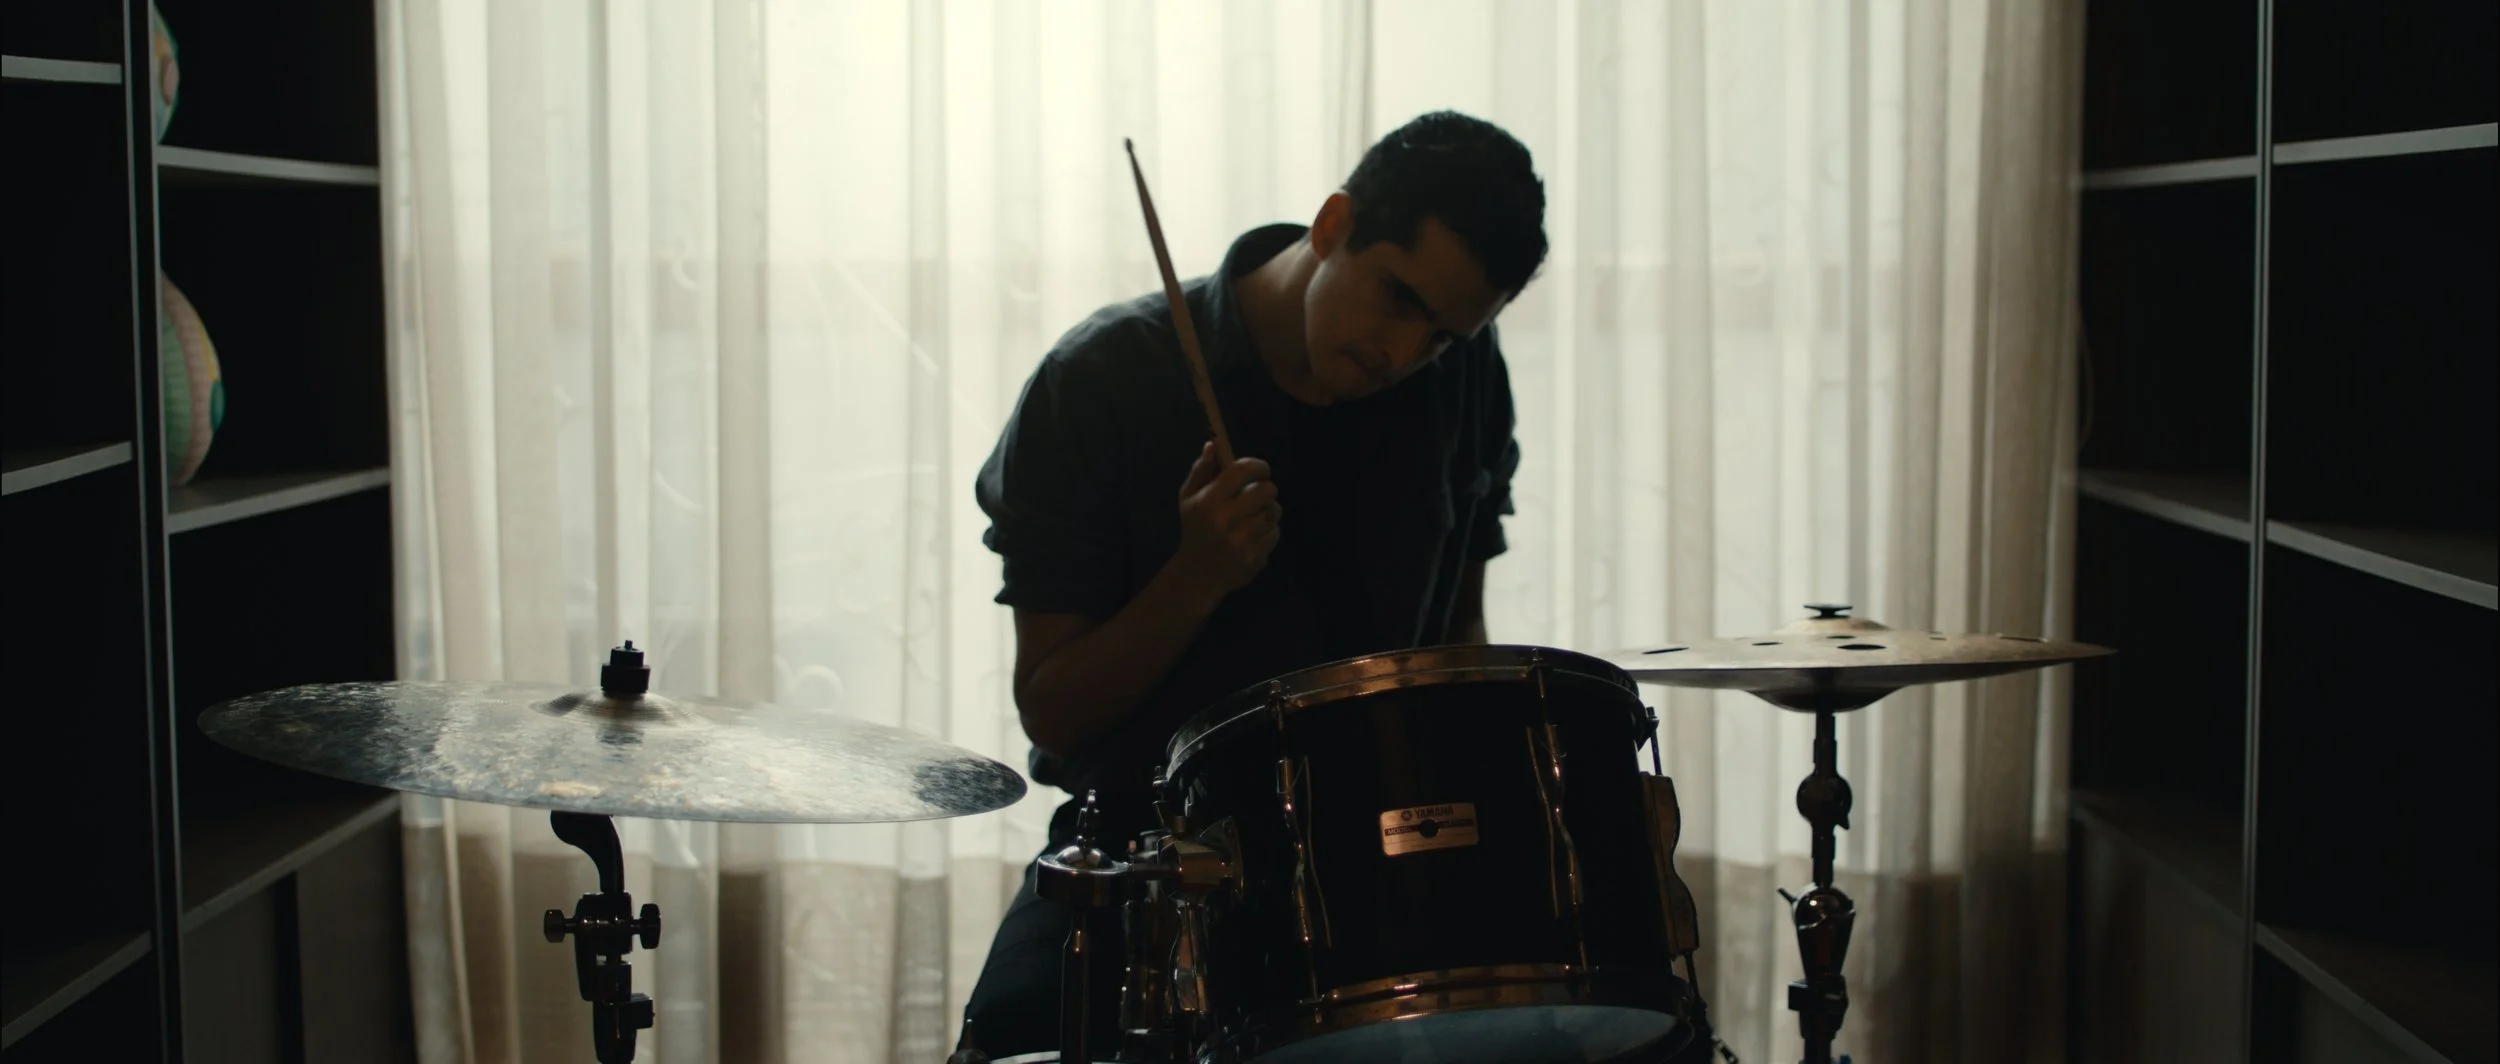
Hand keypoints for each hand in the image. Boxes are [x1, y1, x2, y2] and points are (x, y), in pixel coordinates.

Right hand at [1171, 442, 1279, 602]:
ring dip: (1267, 510)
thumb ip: (1201, 471)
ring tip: (1253, 516)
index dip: (1258, 466)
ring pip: (1273, 511)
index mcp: (1209, 502)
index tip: (1260, 470)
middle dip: (1266, 488)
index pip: (1242, 470)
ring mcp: (1243, 541)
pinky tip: (1254, 535)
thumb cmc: (1195, 529)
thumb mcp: (1189, 498)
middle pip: (1266, 490)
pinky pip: (1276, 533)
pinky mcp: (1256, 557)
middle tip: (1258, 494)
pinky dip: (1269, 531)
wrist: (1198, 575)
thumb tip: (1213, 445)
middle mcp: (1227, 520)